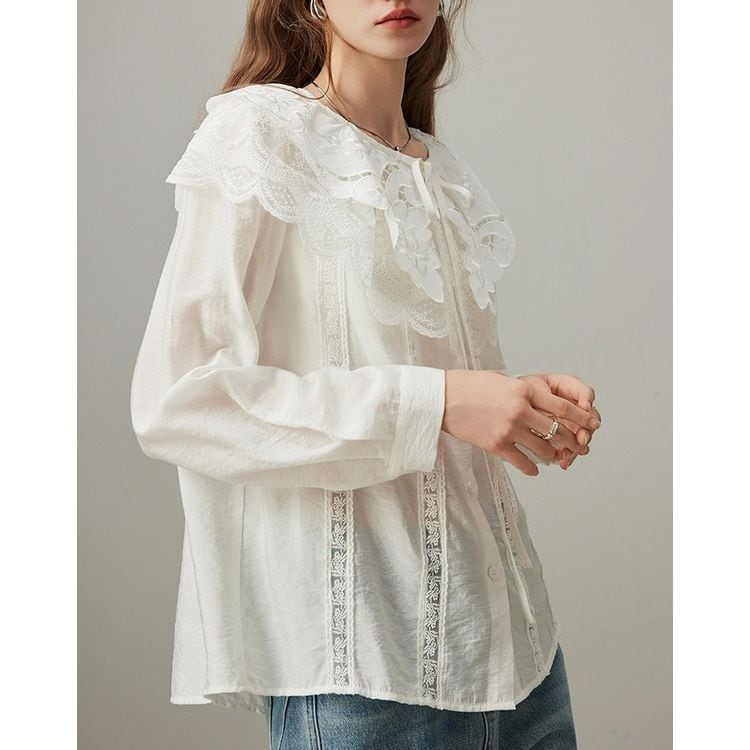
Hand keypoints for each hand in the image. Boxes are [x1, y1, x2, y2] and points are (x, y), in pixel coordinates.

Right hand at [441, 370, 594, 475]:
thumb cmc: (469, 385)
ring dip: (553, 454)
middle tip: (581, 446)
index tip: (591, 424)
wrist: (442, 399)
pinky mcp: (496, 445)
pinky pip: (522, 462)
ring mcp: (509, 430)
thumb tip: (540, 400)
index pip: (562, 407)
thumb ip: (523, 391)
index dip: (581, 417)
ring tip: (555, 456)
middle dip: (573, 440)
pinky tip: (534, 470)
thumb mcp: (501, 380)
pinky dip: (531, 468)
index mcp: (524, 390)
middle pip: (558, 430)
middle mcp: (520, 410)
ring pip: (544, 448)